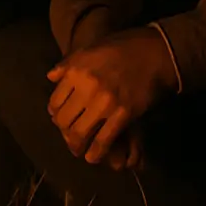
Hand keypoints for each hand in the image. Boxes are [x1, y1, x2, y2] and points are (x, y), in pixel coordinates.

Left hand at [46, 26, 176, 164]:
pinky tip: (92, 157)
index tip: (59, 117)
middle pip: (64, 119)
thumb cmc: (121, 48)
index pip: (55, 102)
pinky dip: (96, 151)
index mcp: (76, 71)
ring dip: (76, 145)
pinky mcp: (123, 114)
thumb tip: (51, 77)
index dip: (55, 113)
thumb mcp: (89, 49)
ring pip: (80, 132)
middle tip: (68, 135)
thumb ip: (67, 64)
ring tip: (77, 149)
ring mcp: (104, 102)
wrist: (154, 53)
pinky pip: (104, 139)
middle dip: (64, 131)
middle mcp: (86, 88)